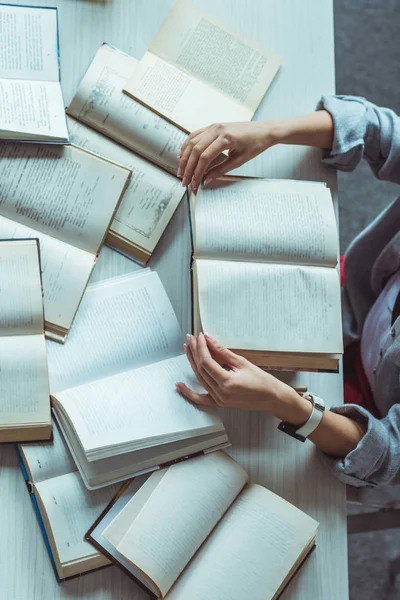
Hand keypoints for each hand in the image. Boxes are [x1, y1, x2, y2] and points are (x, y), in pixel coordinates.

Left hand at [176, 333, 300, 413]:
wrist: (272, 398)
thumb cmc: (262, 380)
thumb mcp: (242, 362)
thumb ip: (223, 351)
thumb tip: (209, 340)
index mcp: (227, 382)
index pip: (207, 362)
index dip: (202, 347)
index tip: (200, 336)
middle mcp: (220, 393)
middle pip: (201, 369)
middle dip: (195, 352)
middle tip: (190, 339)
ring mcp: (219, 399)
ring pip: (200, 379)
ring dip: (192, 363)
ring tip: (187, 349)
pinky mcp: (219, 402)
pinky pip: (201, 398)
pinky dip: (189, 392)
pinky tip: (180, 385)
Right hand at [177, 121, 276, 191]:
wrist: (264, 130)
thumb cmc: (255, 144)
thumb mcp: (239, 161)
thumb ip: (220, 170)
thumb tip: (206, 180)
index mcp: (226, 138)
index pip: (204, 157)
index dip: (197, 172)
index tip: (194, 183)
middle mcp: (217, 130)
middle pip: (195, 150)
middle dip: (188, 167)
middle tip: (184, 180)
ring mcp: (214, 126)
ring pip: (192, 141)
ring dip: (185, 157)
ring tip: (181, 170)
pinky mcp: (213, 126)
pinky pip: (196, 134)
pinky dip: (187, 145)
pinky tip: (183, 154)